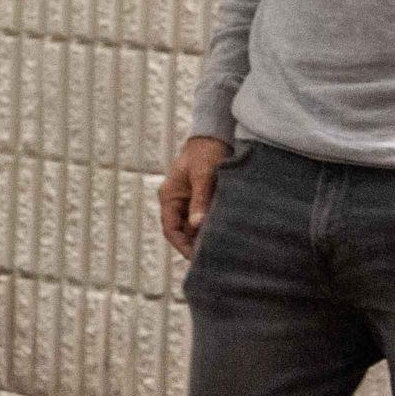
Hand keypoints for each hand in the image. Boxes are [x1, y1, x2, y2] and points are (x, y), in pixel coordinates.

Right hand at [158, 136, 230, 259]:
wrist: (214, 135)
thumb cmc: (206, 153)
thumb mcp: (203, 176)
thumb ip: (200, 200)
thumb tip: (197, 225)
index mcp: (169, 196)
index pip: (170, 229)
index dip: (182, 246)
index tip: (198, 258)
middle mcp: (176, 202)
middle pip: (182, 231)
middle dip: (195, 245)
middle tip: (214, 259)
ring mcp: (188, 201)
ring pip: (193, 227)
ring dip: (205, 237)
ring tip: (222, 250)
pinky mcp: (201, 200)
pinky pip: (203, 219)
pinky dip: (212, 227)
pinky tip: (225, 235)